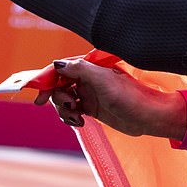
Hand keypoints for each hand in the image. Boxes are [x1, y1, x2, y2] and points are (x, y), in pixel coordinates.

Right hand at [33, 59, 186, 138]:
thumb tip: (57, 63)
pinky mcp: (91, 108)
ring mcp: (88, 93)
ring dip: (63, 110)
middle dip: (58, 97)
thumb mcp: (103, 80)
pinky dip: (70, 117)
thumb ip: (79, 69)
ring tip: (76, 117)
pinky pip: (71, 111)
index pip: (60, 69)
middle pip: (58, 85)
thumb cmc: (129, 95)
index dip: (46, 81)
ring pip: (63, 99)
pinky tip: (79, 122)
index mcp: (89, 66)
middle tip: (69, 106)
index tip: (39, 96)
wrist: (147, 116)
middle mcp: (87, 78)